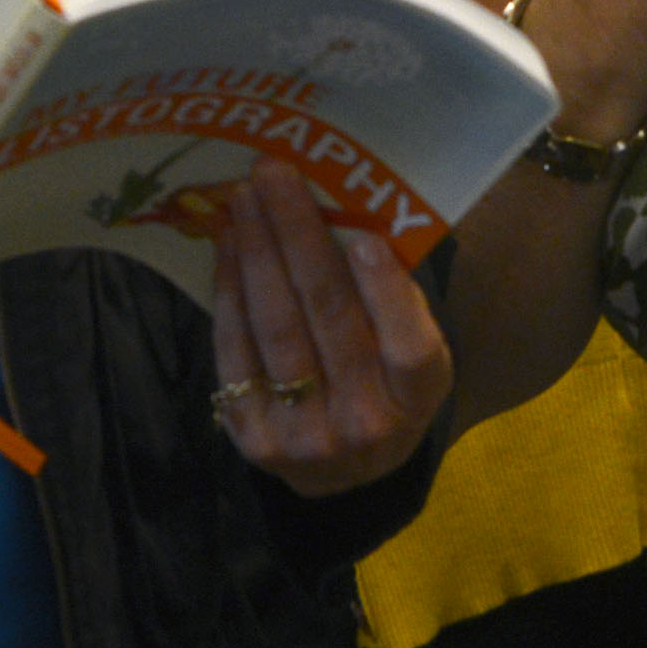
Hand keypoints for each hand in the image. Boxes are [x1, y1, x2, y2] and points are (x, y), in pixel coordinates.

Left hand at [208, 161, 451, 496]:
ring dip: (255, 251)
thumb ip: (394, 296)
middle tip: (274, 173)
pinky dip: (230, 289)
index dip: (386, 295)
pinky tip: (228, 243)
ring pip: (276, 328)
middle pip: (328, 319)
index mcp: (418, 397)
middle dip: (297, 236)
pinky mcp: (254, 438)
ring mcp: (304, 435)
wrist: (348, 474)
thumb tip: (349, 208)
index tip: (363, 238)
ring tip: (244, 197)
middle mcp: (364, 422)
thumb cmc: (386, 383)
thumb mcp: (413, 351)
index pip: (409, 349)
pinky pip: (236, 349)